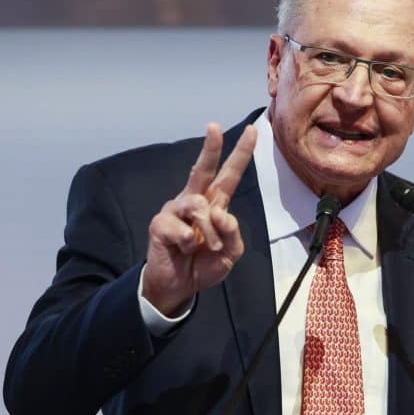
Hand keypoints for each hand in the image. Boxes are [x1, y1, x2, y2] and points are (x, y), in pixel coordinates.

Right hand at [142, 123, 256, 314]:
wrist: (179, 287)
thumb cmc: (204, 264)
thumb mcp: (230, 253)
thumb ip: (233, 232)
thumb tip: (221, 213)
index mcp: (214, 204)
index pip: (229, 175)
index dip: (241, 153)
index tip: (253, 130)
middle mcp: (194, 200)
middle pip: (204, 169)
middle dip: (210, 148)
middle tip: (214, 127)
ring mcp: (176, 209)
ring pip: (200, 206)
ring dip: (210, 232)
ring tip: (205, 248)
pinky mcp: (160, 223)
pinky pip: (183, 229)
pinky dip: (189, 244)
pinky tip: (183, 250)